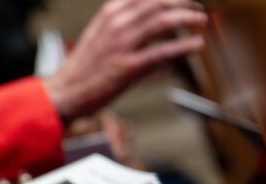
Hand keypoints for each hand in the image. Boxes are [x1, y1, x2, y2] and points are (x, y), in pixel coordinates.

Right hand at [45, 0, 206, 120]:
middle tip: (197, 8)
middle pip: (160, 2)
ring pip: (165, 20)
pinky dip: (184, 46)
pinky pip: (163, 51)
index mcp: (109, 14)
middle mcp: (117, 24)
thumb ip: (124, 24)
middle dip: (184, 2)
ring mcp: (123, 44)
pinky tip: (196, 45)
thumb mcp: (99, 35)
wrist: (64, 93)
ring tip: (201, 21)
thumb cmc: (82, 69)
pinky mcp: (129, 66)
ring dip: (189, 18)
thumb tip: (151, 21)